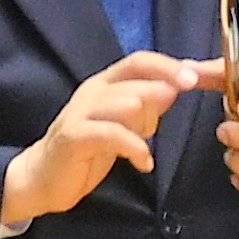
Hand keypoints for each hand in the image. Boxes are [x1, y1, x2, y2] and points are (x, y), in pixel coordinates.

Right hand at [4, 52, 204, 225]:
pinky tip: (144, 163)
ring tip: (147, 145)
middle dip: (160, 98)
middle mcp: (93, 91)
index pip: (139, 60)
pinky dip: (136, 148)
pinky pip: (113, 134)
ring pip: (127, 103)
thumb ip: (147, 107)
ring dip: (146, 125)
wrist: (43, 178)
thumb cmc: (87, 150)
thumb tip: (176, 88)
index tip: (195, 79)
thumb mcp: (123, 125)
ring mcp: (81, 112)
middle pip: (137, 81)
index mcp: (105, 83)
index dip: (168, 66)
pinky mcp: (75, 136)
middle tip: (162, 123)